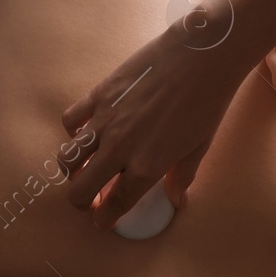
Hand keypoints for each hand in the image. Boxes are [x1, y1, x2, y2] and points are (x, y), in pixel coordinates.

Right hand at [61, 22, 253, 228]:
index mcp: (147, 167)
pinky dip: (73, 130)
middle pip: (80, 191)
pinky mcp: (98, 95)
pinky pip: (70, 120)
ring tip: (84, 167)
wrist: (202, 55)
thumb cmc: (207, 102)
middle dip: (83, 201)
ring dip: (72, 170)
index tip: (104, 221)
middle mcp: (120, 149)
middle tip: (91, 198)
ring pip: (67, 159)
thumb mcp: (199, 147)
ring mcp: (105, 121)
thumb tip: (176, 200)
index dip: (106, 219)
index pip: (114, 206)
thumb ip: (181, 177)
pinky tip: (87, 129)